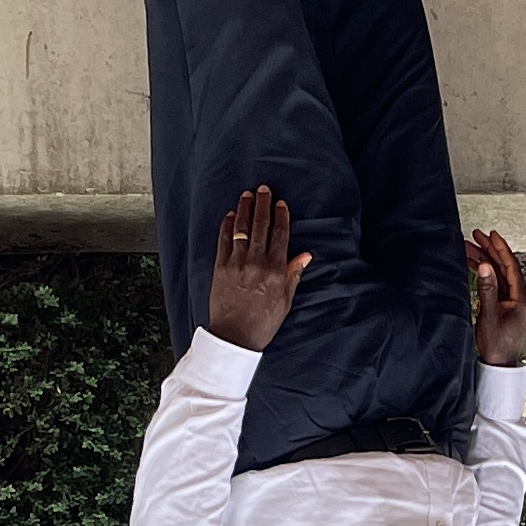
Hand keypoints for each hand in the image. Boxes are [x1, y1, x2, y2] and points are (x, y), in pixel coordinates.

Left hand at [204, 186, 308, 350]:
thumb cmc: (263, 321)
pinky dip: (227, 226)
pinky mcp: (220, 267)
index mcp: (275, 271)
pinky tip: (230, 215)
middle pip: (260, 226)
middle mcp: (256, 263)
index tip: (280, 204)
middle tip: (263, 189)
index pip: (280, 235)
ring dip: (244, 209)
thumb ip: (293, 274)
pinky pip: (224, 240)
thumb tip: (305, 255)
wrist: (234, 336)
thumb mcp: (285, 300)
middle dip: (262, 205)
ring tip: (246, 195)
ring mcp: (237, 264)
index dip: (281, 217)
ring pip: (241, 229)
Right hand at [468, 230, 525, 368]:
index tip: (492, 235)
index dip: (501, 249)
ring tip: (469, 249)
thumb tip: (485, 266)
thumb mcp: (489, 315)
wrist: (498, 363)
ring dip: (484, 260)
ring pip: (497, 273)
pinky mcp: (501, 304)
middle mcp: (517, 296)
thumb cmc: (498, 345)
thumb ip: (487, 289)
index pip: (511, 266)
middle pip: (504, 266)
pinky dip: (483, 273)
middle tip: (477, 237)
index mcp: (520, 298)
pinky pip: (493, 283)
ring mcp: (509, 300)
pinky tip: (473, 266)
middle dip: (490, 250)